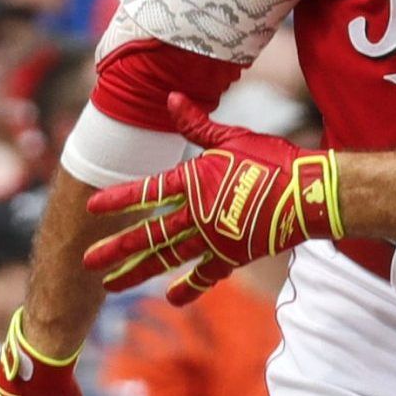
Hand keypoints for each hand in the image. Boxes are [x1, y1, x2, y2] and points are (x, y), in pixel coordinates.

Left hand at [83, 92, 340, 304]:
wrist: (309, 194)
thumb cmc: (273, 159)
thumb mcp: (232, 137)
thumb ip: (197, 124)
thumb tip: (171, 97)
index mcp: (194, 181)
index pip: (147, 191)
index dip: (118, 199)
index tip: (91, 208)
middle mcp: (198, 214)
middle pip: (149, 235)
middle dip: (116, 249)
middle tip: (87, 261)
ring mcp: (214, 238)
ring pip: (169, 258)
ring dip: (138, 272)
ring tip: (111, 285)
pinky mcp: (234, 255)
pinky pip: (206, 275)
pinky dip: (189, 287)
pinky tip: (172, 299)